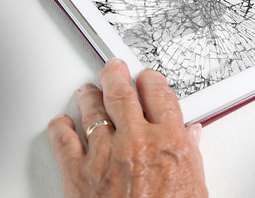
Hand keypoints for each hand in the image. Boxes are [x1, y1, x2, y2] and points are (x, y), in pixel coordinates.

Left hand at [47, 58, 207, 197]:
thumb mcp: (195, 186)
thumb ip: (192, 153)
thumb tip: (192, 134)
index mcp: (168, 141)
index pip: (158, 93)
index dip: (150, 79)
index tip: (146, 77)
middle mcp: (136, 141)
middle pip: (121, 92)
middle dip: (116, 74)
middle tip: (113, 68)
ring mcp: (105, 155)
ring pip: (91, 110)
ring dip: (89, 95)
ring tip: (88, 92)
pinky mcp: (78, 174)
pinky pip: (63, 140)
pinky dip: (60, 127)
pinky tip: (62, 123)